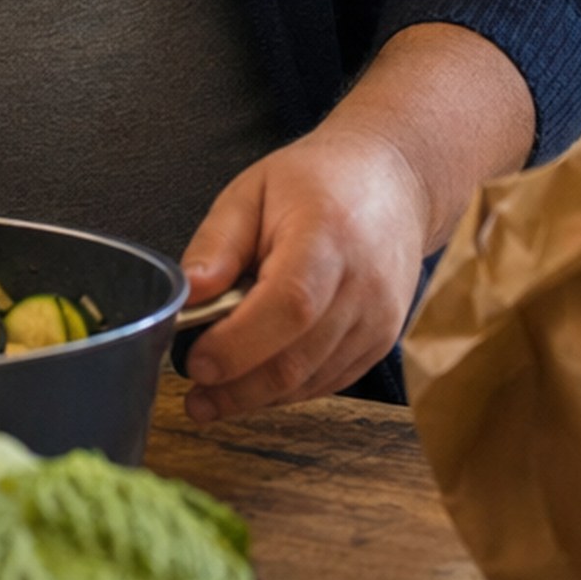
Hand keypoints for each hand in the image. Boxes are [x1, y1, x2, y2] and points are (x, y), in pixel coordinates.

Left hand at [176, 122, 431, 422]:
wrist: (393, 182)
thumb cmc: (315, 182)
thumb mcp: (251, 192)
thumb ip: (217, 244)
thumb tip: (187, 295)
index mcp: (327, 237)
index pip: (289, 305)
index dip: (239, 344)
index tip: (196, 362)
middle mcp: (363, 286)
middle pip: (299, 356)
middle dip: (239, 386)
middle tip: (195, 397)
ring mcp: (379, 319)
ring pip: (312, 379)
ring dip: (258, 397)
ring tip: (211, 397)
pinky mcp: (382, 341)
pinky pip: (329, 380)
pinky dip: (287, 390)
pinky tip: (253, 385)